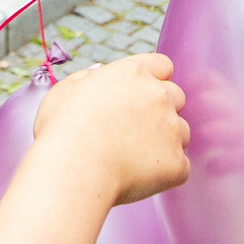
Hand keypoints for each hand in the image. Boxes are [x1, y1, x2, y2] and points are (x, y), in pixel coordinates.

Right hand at [32, 52, 189, 205]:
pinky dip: (164, 173)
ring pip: (181, 132)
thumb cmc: (62, 130)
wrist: (73, 170)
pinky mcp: (176, 162)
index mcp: (134, 73)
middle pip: (176, 97)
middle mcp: (159, 96)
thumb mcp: (64, 91)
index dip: (152, 81)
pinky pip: (179, 167)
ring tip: (133, 158)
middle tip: (134, 131)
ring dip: (165, 141)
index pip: (162, 66)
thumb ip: (87, 78)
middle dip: (161, 111)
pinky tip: (138, 178)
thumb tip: (98, 75)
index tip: (138, 97)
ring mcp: (172, 129)